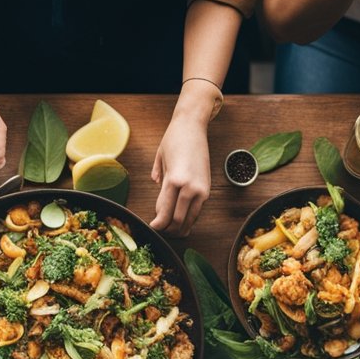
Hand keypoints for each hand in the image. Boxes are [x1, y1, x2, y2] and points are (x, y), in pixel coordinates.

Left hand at [150, 97, 211, 236]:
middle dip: (167, 230)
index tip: (152, 227)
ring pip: (189, 219)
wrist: (193, 126)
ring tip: (171, 231)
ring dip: (180, 228)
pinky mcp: (207, 189)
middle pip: (177, 220)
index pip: (164, 212)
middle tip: (160, 232)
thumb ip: (158, 181)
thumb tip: (160, 200)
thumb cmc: (174, 140)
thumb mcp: (160, 161)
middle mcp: (189, 187)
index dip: (157, 224)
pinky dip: (189, 219)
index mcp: (174, 181)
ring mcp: (200, 189)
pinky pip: (197, 211)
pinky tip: (183, 222)